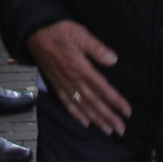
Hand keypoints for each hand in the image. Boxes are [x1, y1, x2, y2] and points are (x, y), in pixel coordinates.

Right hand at [25, 19, 130, 136]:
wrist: (35, 32)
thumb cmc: (59, 30)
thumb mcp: (80, 34)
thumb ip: (97, 48)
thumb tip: (113, 60)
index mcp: (80, 68)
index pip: (102, 88)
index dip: (115, 101)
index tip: (127, 111)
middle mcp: (72, 80)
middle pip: (94, 102)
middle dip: (108, 116)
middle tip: (121, 129)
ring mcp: (63, 84)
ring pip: (82, 106)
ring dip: (95, 119)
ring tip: (107, 130)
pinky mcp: (55, 84)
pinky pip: (66, 103)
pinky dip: (75, 114)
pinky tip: (84, 122)